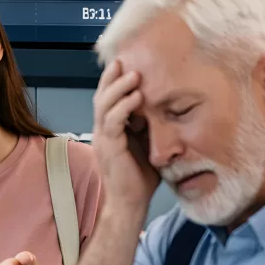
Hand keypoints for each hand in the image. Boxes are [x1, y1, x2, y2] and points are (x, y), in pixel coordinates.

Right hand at [92, 59, 159, 215]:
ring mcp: (103, 138)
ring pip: (104, 105)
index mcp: (109, 131)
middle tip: (122, 60)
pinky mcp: (109, 146)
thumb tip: (163, 113)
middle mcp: (102, 131)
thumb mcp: (147, 147)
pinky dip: (124, 106)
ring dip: (118, 87)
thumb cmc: (140, 179)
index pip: (107, 100)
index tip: (124, 65)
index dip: (113, 82)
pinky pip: (113, 121)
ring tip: (133, 74)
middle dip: (110, 78)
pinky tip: (136, 96)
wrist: (130, 204)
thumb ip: (148, 130)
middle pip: (101, 97)